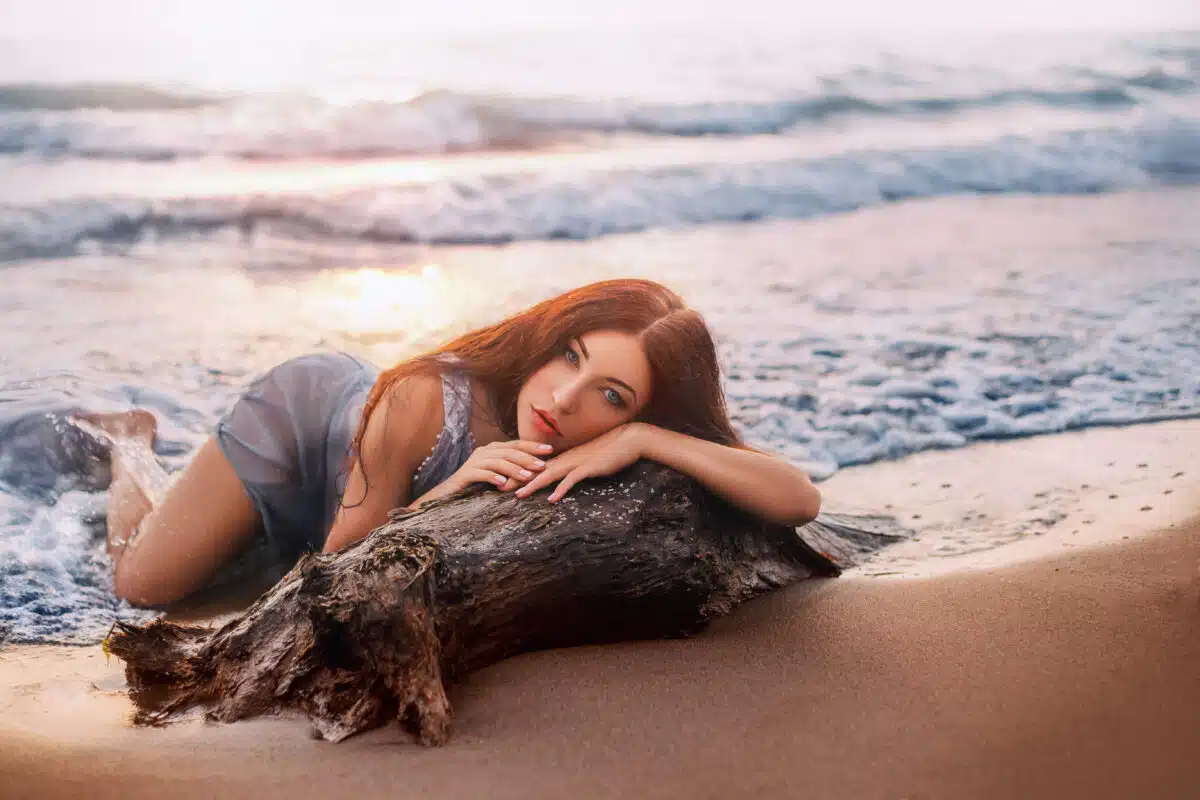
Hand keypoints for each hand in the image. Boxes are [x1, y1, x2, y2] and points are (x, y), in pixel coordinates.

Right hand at [451, 439, 553, 492]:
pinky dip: (493, 477)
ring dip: (514, 469)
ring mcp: (474, 462)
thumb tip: (535, 469)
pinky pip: (481, 473)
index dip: (533, 446)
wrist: (449, 492)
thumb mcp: (497, 474)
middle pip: (509, 452)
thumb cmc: (477, 484)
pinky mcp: (466, 474)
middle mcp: (484, 452)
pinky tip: (502, 483)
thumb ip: (511, 468)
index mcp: (493, 449)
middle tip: (542, 465)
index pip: (516, 444)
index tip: (549, 449)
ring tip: (527, 476)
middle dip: (527, 458)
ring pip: (497, 462)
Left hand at [515, 423, 647, 502]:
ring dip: (533, 484)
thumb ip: (574, 468)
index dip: (519, 473)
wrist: (628, 440)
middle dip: (517, 479)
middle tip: (498, 488)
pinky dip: (561, 489)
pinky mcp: (588, 468)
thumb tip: (564, 476)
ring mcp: (576, 463)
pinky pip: (572, 480)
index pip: (537, 466)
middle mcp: (566, 459)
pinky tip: (552, 500)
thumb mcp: (587, 460)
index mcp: (564, 458)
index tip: (503, 480)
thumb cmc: (609, 451)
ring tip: (518, 495)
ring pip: (549, 474)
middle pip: (537, 470)